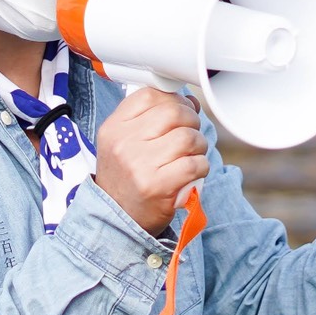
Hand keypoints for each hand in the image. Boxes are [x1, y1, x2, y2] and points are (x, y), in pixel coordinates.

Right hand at [94, 89, 209, 233]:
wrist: (118, 219)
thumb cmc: (128, 177)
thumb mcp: (124, 143)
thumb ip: (151, 118)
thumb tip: (190, 101)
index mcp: (114, 128)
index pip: (150, 95)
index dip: (173, 99)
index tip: (180, 111)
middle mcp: (124, 144)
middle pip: (174, 112)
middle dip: (191, 121)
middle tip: (189, 135)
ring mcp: (140, 165)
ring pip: (188, 137)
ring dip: (199, 145)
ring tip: (191, 155)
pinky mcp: (158, 186)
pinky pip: (195, 164)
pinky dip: (201, 166)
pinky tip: (193, 172)